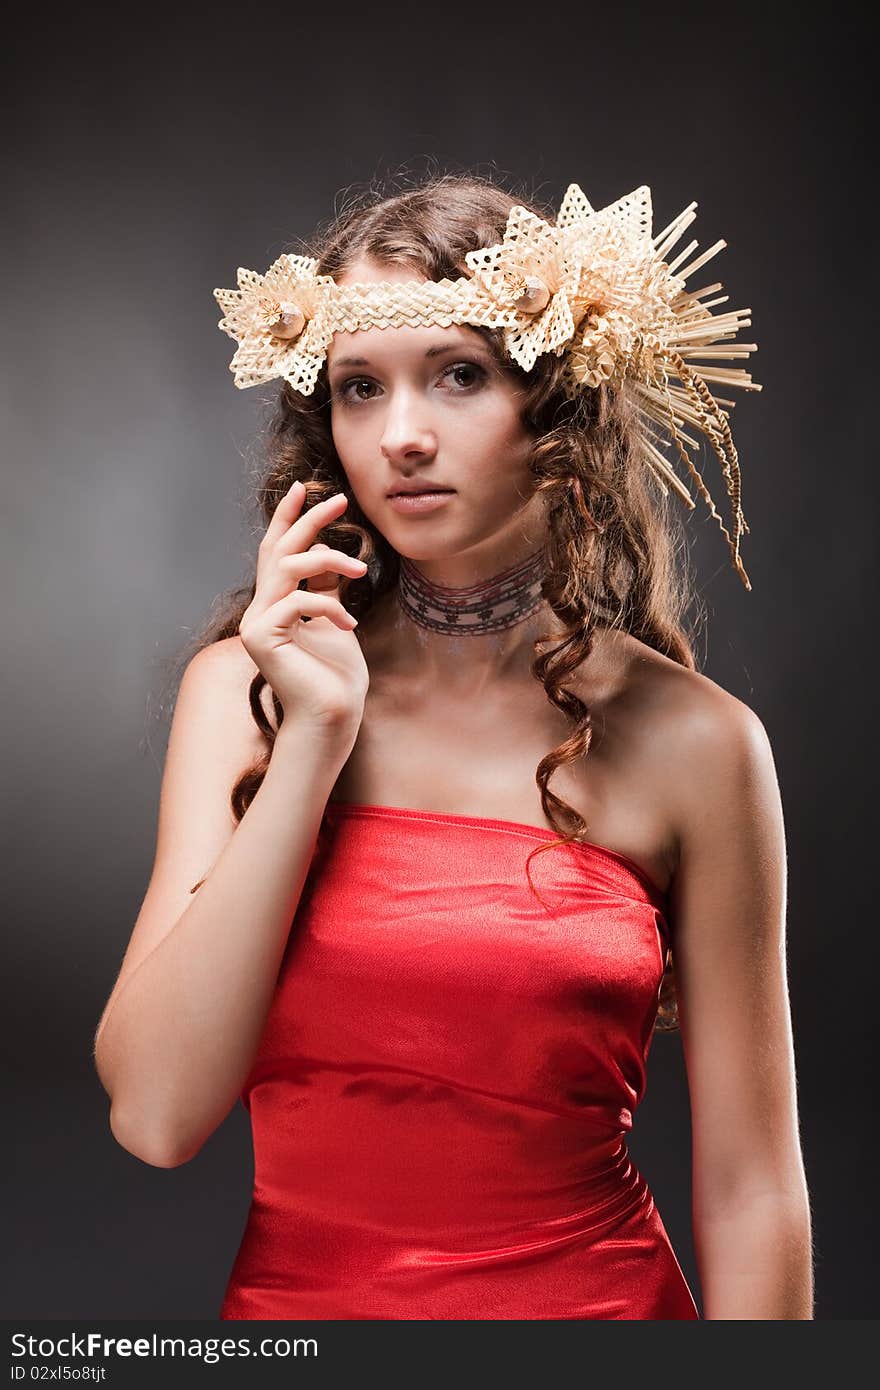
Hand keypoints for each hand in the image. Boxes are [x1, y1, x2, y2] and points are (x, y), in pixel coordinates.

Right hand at [238, 481, 369, 738]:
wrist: (333, 717)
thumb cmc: (338, 677)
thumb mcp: (335, 620)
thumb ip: (325, 588)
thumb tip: (325, 554)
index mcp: (274, 605)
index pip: (276, 552)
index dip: (287, 518)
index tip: (305, 487)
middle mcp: (259, 611)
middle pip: (279, 551)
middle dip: (309, 520)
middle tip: (340, 498)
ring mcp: (256, 625)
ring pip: (288, 568)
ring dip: (330, 560)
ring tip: (361, 570)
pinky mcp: (261, 638)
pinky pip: (297, 601)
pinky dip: (328, 606)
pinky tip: (350, 624)